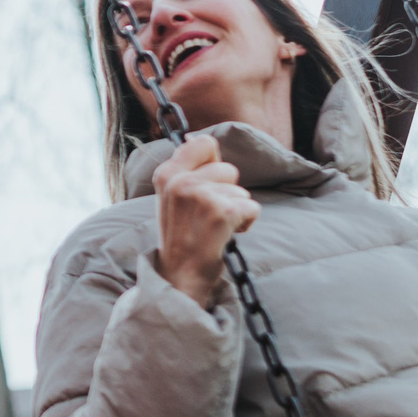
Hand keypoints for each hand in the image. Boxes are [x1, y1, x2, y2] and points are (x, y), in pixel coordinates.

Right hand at [152, 137, 260, 309]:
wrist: (180, 276)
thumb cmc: (181, 236)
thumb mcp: (172, 196)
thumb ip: (187, 170)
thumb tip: (204, 140)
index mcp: (166, 173)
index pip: (204, 142)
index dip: (214, 163)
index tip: (206, 186)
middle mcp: (180, 181)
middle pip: (228, 168)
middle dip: (227, 191)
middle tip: (207, 215)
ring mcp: (200, 196)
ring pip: (241, 190)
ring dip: (236, 209)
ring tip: (214, 227)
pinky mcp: (221, 212)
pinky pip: (252, 207)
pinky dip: (246, 223)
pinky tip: (226, 235)